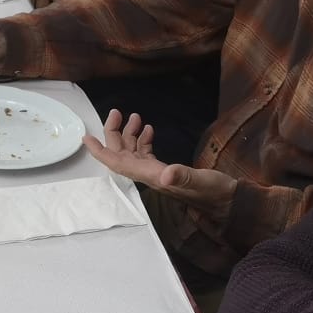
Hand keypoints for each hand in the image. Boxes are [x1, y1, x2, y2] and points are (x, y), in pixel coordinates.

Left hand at [81, 109, 237, 229]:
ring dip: (129, 134)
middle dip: (114, 133)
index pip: (117, 163)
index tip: (86, 138)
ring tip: (134, 116)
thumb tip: (166, 174)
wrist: (226, 200)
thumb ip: (183, 177)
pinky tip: (148, 129)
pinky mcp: (165, 169)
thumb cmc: (213, 192)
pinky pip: (145, 153)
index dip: (100, 151)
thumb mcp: (200, 182)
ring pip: (132, 151)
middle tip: (117, 112)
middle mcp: (148, 174)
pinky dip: (143, 139)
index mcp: (150, 176)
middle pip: (121, 153)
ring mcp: (156, 172)